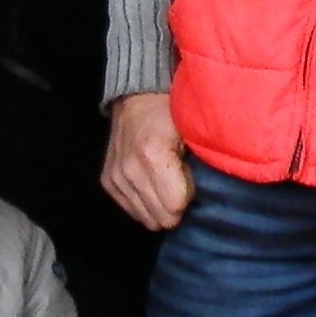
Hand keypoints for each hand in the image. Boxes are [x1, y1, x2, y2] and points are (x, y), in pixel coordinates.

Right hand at [104, 90, 192, 230]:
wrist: (137, 97)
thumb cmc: (172, 112)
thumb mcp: (192, 131)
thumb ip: (200, 163)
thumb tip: (207, 196)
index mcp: (153, 155)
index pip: (176, 206)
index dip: (189, 195)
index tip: (191, 179)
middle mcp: (129, 170)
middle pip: (160, 218)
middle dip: (175, 206)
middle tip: (179, 183)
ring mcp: (116, 177)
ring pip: (146, 219)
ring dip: (159, 206)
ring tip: (165, 183)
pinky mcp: (107, 182)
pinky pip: (131, 211)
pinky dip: (144, 202)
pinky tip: (150, 185)